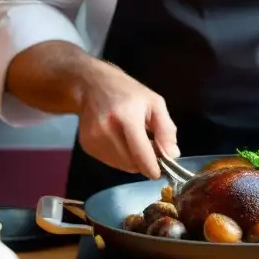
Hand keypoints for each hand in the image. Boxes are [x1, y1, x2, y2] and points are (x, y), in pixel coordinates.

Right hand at [75, 60, 179, 179]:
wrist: (92, 85)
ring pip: (120, 165)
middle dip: (143, 161)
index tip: (160, 172)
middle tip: (148, 147)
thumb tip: (172, 155)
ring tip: (132, 141)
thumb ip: (166, 130)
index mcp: (126, 117)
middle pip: (131, 163)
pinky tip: (119, 141)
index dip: (152, 168)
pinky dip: (119, 157)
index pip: (140, 153)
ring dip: (131, 160)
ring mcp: (93, 139)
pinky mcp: (86, 146)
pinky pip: (109, 162)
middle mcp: (106, 130)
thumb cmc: (128, 92)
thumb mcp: (155, 103)